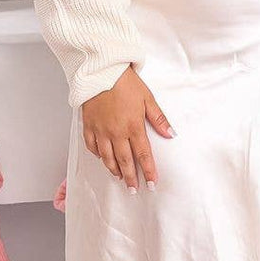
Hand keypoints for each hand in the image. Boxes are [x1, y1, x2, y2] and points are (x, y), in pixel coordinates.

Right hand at [81, 64, 174, 191]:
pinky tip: (102, 159)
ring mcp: (101, 130)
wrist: (101, 71)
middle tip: (134, 189)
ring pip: (107, 157)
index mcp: (133, 126)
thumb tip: (171, 134)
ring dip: (113, 169)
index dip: (148, 171)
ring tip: (119, 178)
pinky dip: (97, 155)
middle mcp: (116, 132)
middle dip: (130, 177)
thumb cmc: (125, 82)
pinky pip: (92, 146)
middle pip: (124, 161)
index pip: (143, 154)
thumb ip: (159, 119)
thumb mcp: (147, 98)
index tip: (151, 184)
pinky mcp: (89, 126)